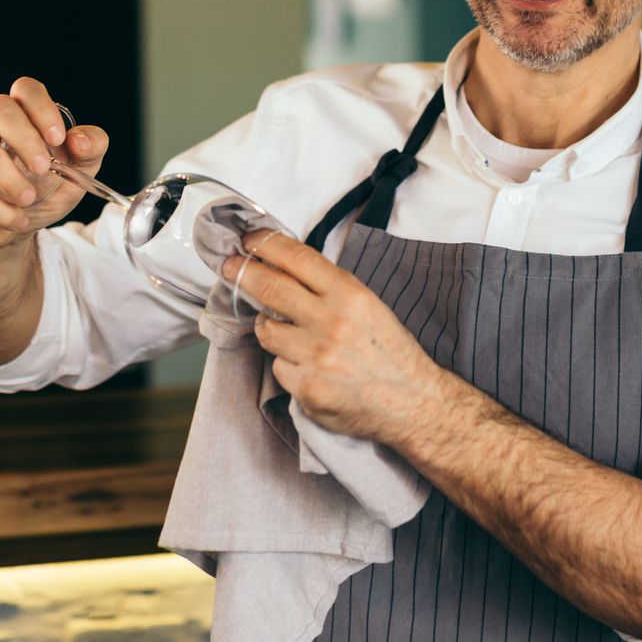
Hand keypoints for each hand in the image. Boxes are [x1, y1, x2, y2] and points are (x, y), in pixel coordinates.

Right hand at [0, 76, 109, 253]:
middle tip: (43, 169)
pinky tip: (16, 219)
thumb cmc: (45, 192)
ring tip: (28, 201)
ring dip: (8, 178)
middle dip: (24, 139)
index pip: (26, 90)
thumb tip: (79, 140)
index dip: (41, 108)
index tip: (58, 139)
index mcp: (24, 116)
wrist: (15, 229)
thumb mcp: (78, 174)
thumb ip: (91, 149)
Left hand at [225, 232, 448, 443]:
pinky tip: (310, 369)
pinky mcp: (307, 388)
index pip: (296, 258)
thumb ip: (329, 288)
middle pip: (270, 287)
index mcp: (349, 294)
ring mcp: (316, 356)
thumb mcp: (368, 305)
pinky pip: (279, 368)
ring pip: (268, 331)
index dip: (266, 245)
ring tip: (290, 334)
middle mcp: (330, 321)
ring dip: (270, 329)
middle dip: (242, 273)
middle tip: (229, 266)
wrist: (411, 401)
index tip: (248, 241)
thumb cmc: (389, 351)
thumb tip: (285, 269)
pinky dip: (288, 366)